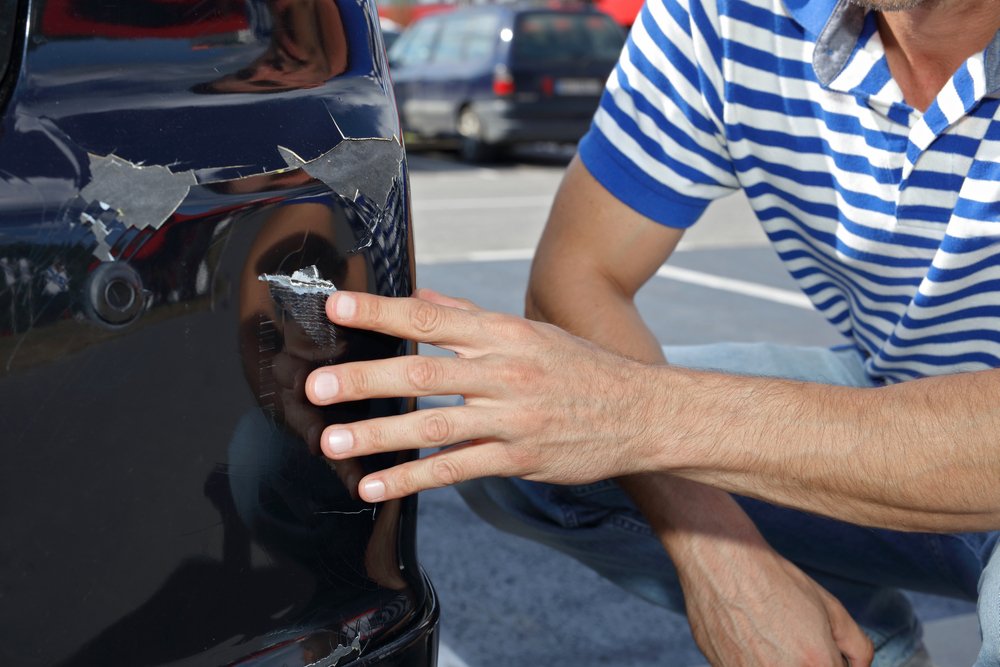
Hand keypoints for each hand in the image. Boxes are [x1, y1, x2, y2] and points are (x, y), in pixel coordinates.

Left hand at [305, 289, 661, 500]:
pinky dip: (413, 479)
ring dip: (379, 436)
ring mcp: (512, 418)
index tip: (338, 308)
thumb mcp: (532, 331)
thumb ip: (472, 316)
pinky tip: (376, 486)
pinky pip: (456, 470)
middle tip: (315, 386)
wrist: (643, 412)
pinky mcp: (518, 459)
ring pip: (434, 428)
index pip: (433, 316)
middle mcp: (505, 372)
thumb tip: (424, 296)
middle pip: (424, 373)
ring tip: (333, 442)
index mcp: (504, 334)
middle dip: (364, 379)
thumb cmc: (583, 368)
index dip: (382, 312)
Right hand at [678, 538, 873, 666]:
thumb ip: (857, 646)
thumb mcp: (830, 607)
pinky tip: (747, 634)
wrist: (723, 561)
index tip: (818, 648)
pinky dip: (750, 659)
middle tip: (793, 638)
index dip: (829, 660)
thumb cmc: (775, 580)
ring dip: (777, 661)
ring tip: (769, 635)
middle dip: (805, 660)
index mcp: (816, 662)